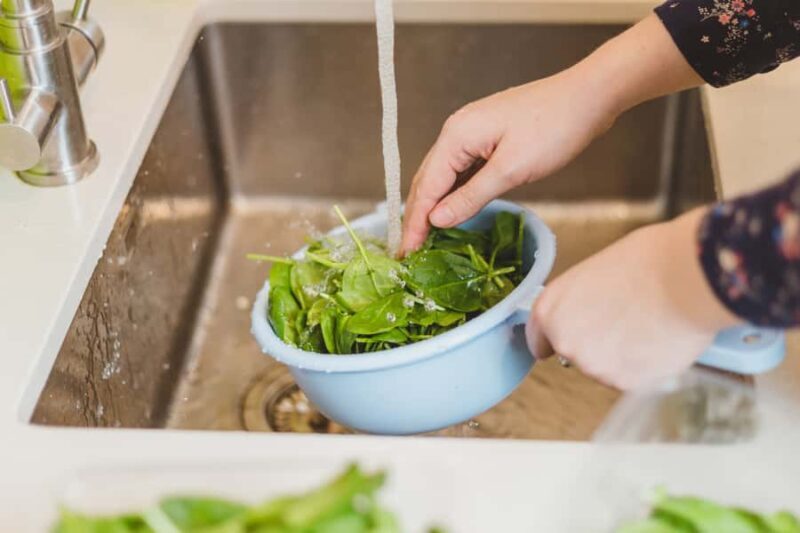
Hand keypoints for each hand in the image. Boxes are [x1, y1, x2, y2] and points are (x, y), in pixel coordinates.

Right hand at [401, 14, 703, 254]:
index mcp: (456, 136)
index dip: (413, 223)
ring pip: (443, 177)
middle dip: (417, 217)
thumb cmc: (555, 128)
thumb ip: (471, 196)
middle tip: (409, 253)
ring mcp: (471, 134)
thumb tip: (437, 220)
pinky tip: (453, 213)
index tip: (405, 253)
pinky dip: (454, 195)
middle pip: (427, 181)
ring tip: (424, 240)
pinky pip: (462, 172)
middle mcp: (456, 132)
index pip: (426, 187)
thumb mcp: (512, 169)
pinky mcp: (488, 140)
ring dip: (434, 207)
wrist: (590, 96)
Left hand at [527, 208, 739, 389]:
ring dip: (621, 355)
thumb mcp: (596, 272)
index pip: (538, 337)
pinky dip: (644, 365)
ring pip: (605, 367)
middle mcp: (565, 341)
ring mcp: (594, 366)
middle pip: (574, 353)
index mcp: (550, 308)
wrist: (687, 278)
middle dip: (595, 343)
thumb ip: (581, 300)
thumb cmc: (648, 261)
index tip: (563, 340)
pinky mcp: (625, 383)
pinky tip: (658, 339)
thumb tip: (589, 311)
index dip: (554, 338)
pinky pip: (632, 377)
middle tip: (624, 320)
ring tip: (647, 324)